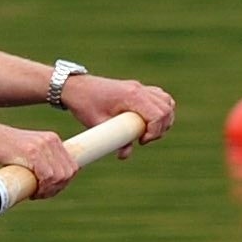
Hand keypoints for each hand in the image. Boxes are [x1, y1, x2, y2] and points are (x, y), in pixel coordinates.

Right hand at [0, 118, 80, 196]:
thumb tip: (54, 182)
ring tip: (35, 194)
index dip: (63, 183)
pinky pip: (48, 176)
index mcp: (52, 140)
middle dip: (57, 188)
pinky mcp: (32, 151)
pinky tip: (33, 192)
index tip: (49, 191)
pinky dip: (43, 188)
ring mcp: (43, 145)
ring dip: (50, 191)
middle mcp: (51, 140)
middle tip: (40, 194)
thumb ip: (40, 161)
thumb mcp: (25, 153)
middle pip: (69, 172)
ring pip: (60, 176)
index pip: (71, 166)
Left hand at [62, 73, 177, 152]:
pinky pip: (160, 96)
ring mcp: (140, 87)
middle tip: (145, 139)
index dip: (156, 131)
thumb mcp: (98, 124)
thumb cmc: (85, 104)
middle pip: (167, 108)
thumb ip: (114, 140)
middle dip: (162, 128)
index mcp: (132, 96)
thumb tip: (125, 155)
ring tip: (150, 131)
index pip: (159, 114)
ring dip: (165, 118)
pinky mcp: (137, 88)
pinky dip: (161, 108)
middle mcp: (139, 89)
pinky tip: (150, 119)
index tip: (142, 141)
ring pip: (167, 101)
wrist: (75, 87)